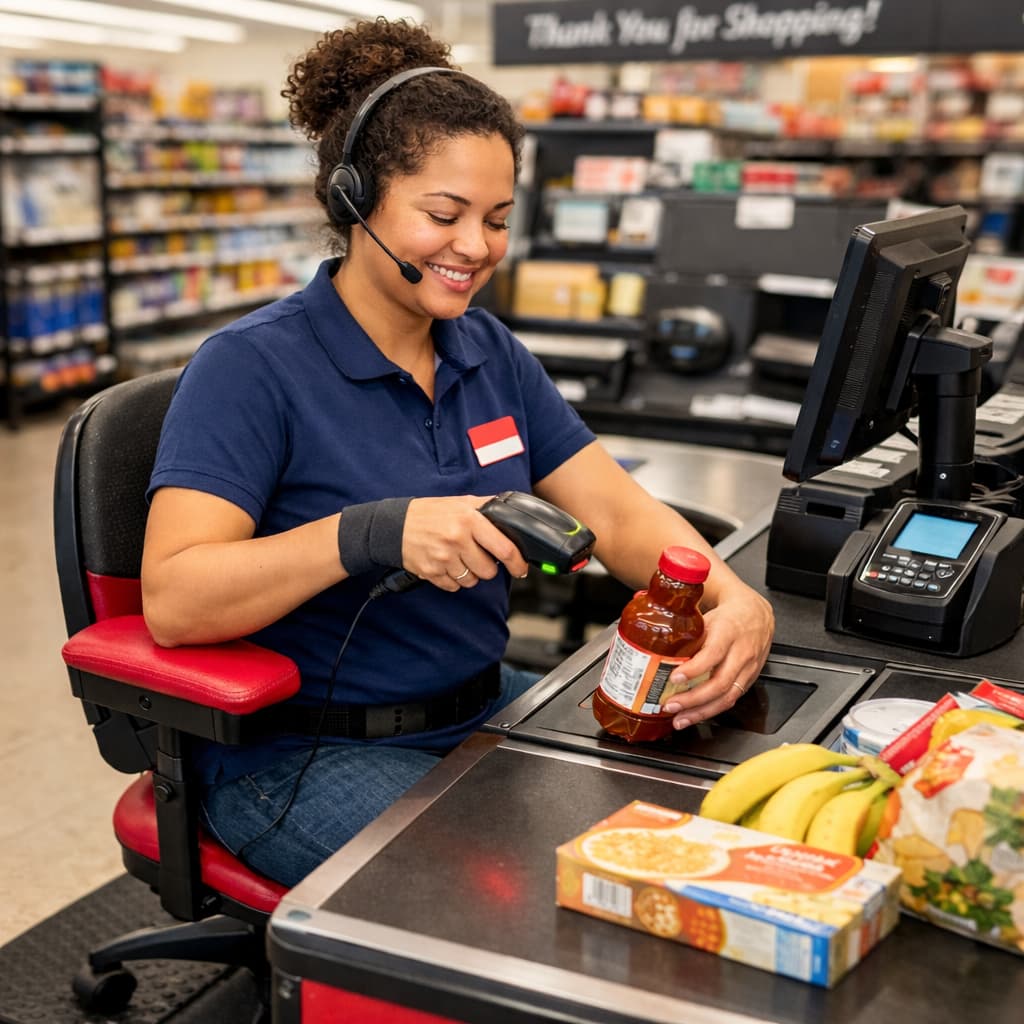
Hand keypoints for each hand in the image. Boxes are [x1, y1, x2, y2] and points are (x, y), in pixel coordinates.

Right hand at [401, 496, 528, 591]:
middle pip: (489, 571)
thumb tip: (512, 513)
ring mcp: (444, 558)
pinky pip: (454, 586)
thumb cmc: (429, 513)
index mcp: (469, 520)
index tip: (520, 567)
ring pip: (472, 581)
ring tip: (459, 558)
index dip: (517, 562)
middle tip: (478, 556)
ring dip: (470, 574)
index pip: (504, 548)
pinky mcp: (432, 573)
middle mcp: (457, 539)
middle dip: (487, 567)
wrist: (393, 526)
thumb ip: (487, 507)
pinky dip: (453, 580)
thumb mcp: (460, 502)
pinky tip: (446, 565)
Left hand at [660, 583, 773, 729]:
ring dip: (701, 712)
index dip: (694, 669)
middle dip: (693, 699)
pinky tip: (695, 715)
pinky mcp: (750, 680)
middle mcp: (741, 653)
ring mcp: (748, 669)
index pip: (713, 654)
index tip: (674, 678)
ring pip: (727, 696)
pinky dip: (711, 710)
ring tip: (680, 720)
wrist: (757, 616)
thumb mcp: (707, 619)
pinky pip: (731, 699)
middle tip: (671, 705)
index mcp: (728, 632)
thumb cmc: (728, 618)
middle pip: (720, 682)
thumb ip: (688, 636)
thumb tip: (657, 650)